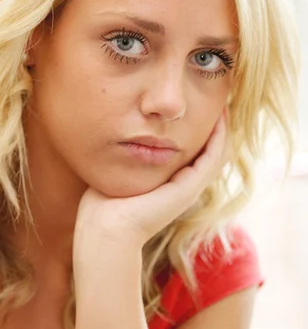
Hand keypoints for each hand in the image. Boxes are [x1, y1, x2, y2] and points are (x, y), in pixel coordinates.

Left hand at [73, 109, 228, 255]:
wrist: (106, 228)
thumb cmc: (103, 204)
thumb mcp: (119, 172)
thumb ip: (124, 156)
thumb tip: (116, 136)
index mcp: (171, 184)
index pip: (195, 154)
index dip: (202, 131)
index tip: (198, 107)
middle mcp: (185, 187)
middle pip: (213, 152)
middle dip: (217, 127)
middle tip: (219, 100)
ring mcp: (190, 188)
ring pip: (219, 153)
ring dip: (223, 129)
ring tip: (223, 104)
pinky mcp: (189, 188)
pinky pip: (214, 157)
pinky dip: (219, 136)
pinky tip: (219, 116)